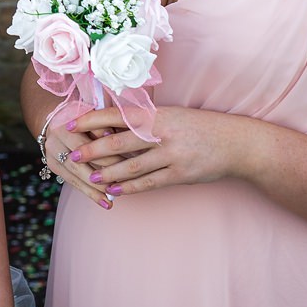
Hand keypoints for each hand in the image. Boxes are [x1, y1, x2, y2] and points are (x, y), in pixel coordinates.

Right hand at [39, 109, 125, 208]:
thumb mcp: (97, 113)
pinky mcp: (53, 165)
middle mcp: (56, 135)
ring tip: (115, 196)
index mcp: (69, 119)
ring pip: (77, 173)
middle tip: (126, 179)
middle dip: (106, 169)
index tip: (130, 157)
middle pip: (83, 157)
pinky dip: (91, 194)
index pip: (92, 136)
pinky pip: (73, 183)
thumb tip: (125, 139)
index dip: (111, 147)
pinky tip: (106, 203)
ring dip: (97, 187)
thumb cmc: (86, 116)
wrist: (58, 119)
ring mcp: (52, 152)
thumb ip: (108, 123)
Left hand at [65, 105, 250, 198]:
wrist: (235, 143)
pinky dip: (130, 188)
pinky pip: (149, 183)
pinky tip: (115, 191)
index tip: (71, 124)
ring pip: (132, 167)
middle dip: (93, 150)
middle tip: (74, 154)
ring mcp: (172, 155)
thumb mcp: (171, 115)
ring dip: (108, 174)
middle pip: (119, 143)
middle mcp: (162, 133)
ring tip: (91, 177)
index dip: (91, 120)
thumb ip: (144, 120)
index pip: (116, 115)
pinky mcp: (180, 174)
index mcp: (157, 115)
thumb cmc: (198, 127)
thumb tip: (109, 125)